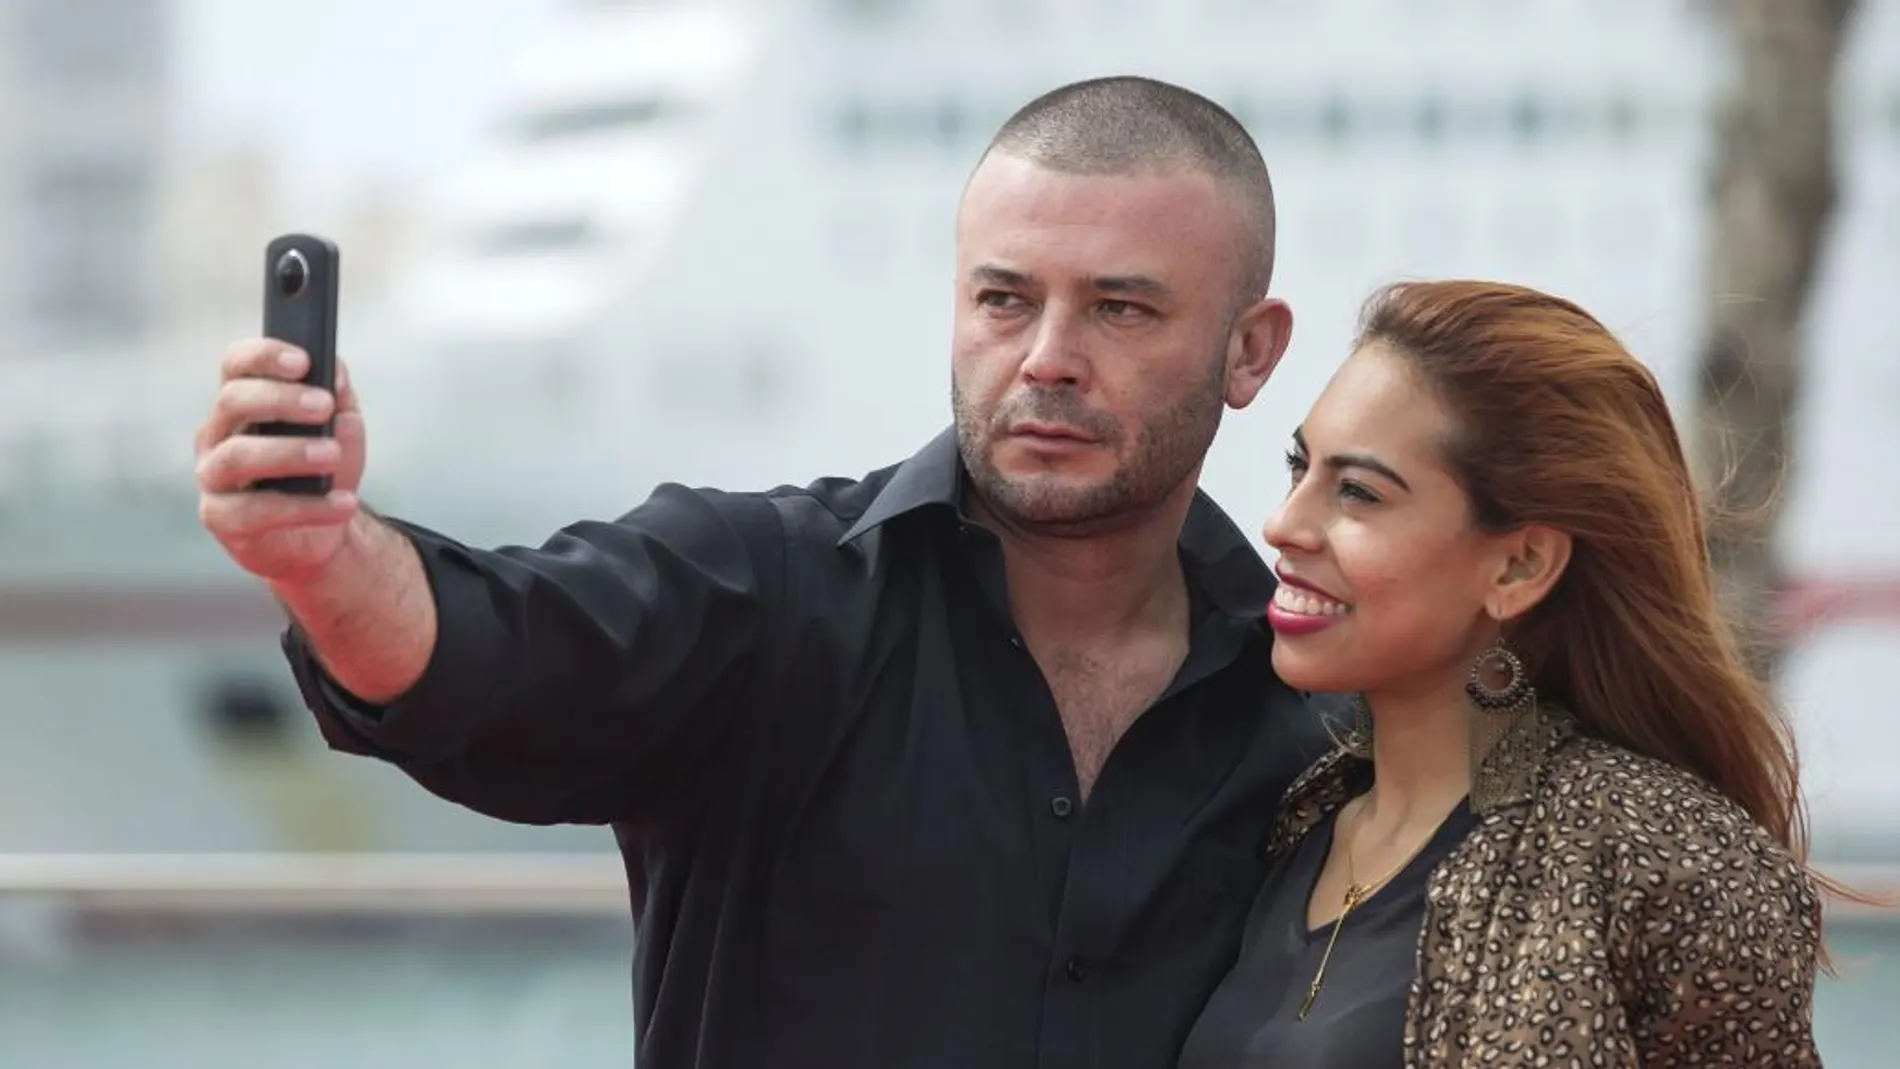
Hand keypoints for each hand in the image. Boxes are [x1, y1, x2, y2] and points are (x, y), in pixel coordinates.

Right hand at [195, 340, 367, 585]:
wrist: (317, 537)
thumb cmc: (320, 474)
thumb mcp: (340, 433)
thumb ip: (340, 403)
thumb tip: (337, 379)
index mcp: (243, 403)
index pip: (236, 364)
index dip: (263, 356)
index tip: (304, 361)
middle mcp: (218, 433)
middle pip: (233, 401)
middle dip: (281, 399)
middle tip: (324, 406)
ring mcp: (213, 476)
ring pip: (237, 455)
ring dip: (289, 452)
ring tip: (332, 455)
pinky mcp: (220, 517)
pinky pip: (256, 510)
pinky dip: (306, 507)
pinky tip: (342, 503)